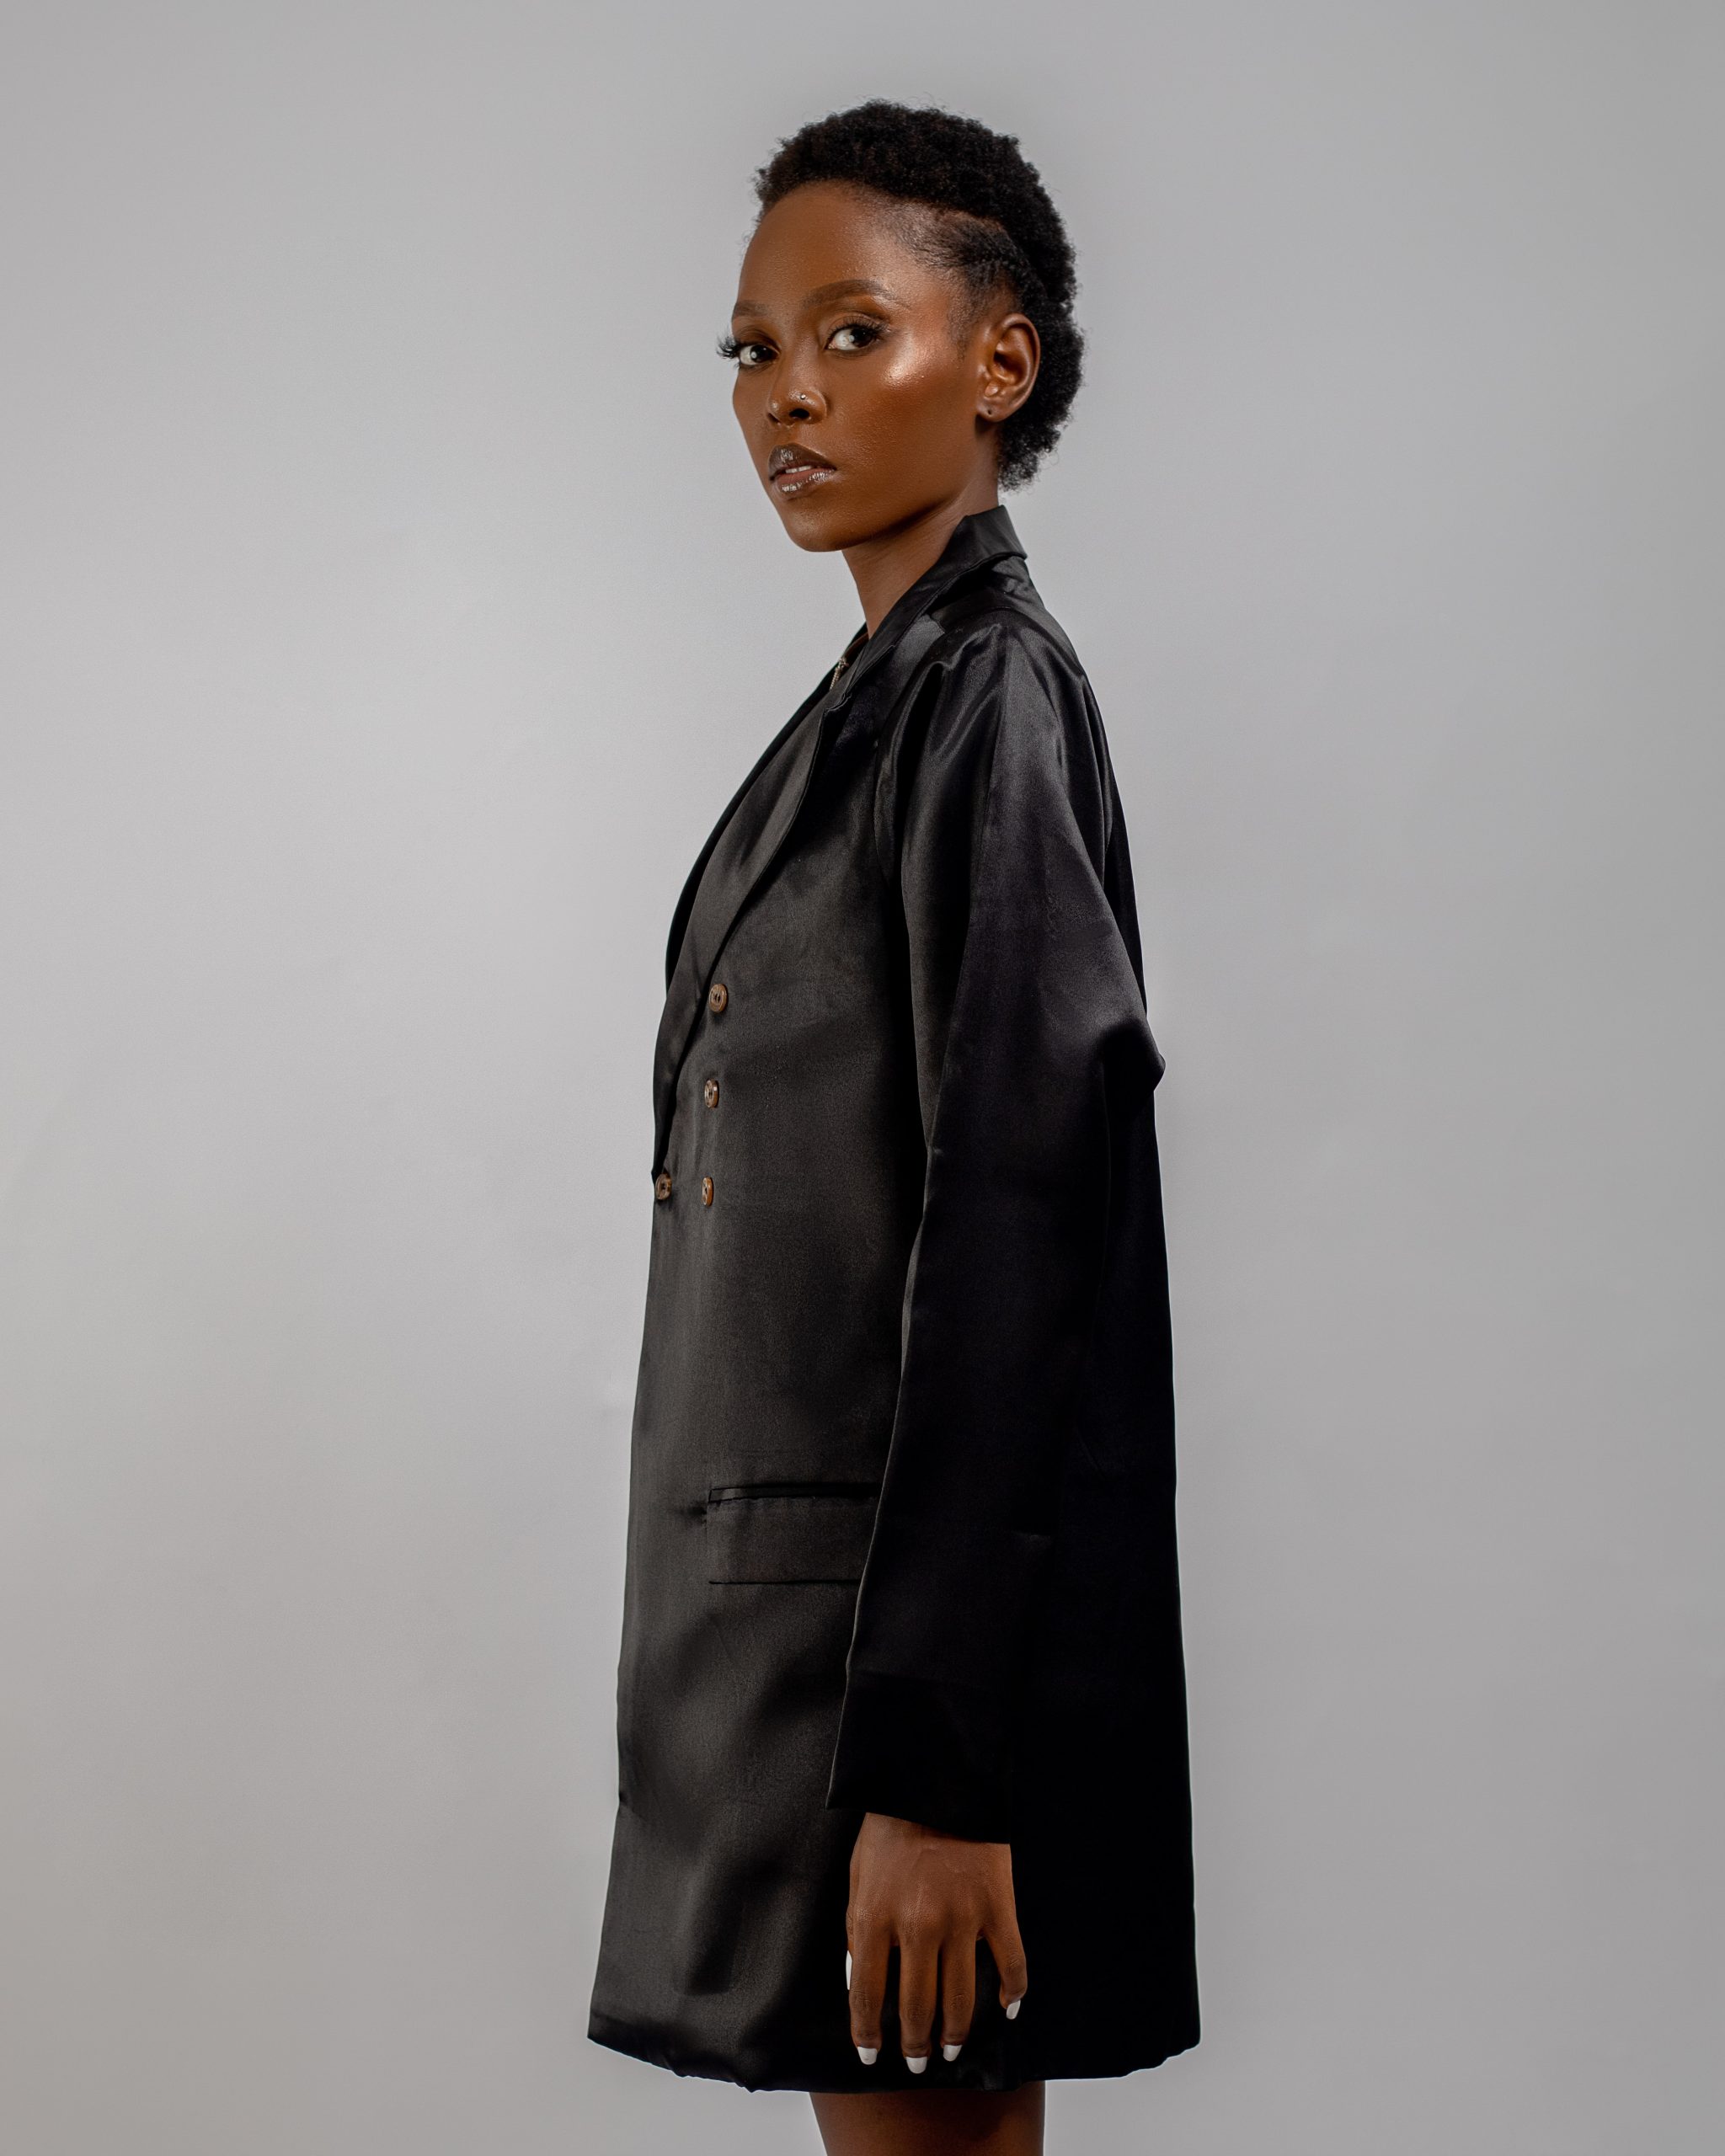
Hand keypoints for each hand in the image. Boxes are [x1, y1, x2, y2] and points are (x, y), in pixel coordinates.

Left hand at [845, 1810, 1027, 2069]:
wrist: (936, 1779)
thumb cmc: (891, 1827)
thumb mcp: (858, 1876)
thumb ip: (858, 1929)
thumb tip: (860, 1978)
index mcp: (875, 1918)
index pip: (868, 1996)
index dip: (869, 2035)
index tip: (873, 2057)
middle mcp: (917, 1926)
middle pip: (917, 2008)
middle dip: (915, 2045)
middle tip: (918, 2062)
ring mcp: (962, 1918)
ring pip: (961, 1999)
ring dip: (955, 2032)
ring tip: (952, 2048)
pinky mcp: (997, 1907)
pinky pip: (1010, 1964)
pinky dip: (1012, 1993)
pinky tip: (1007, 2009)